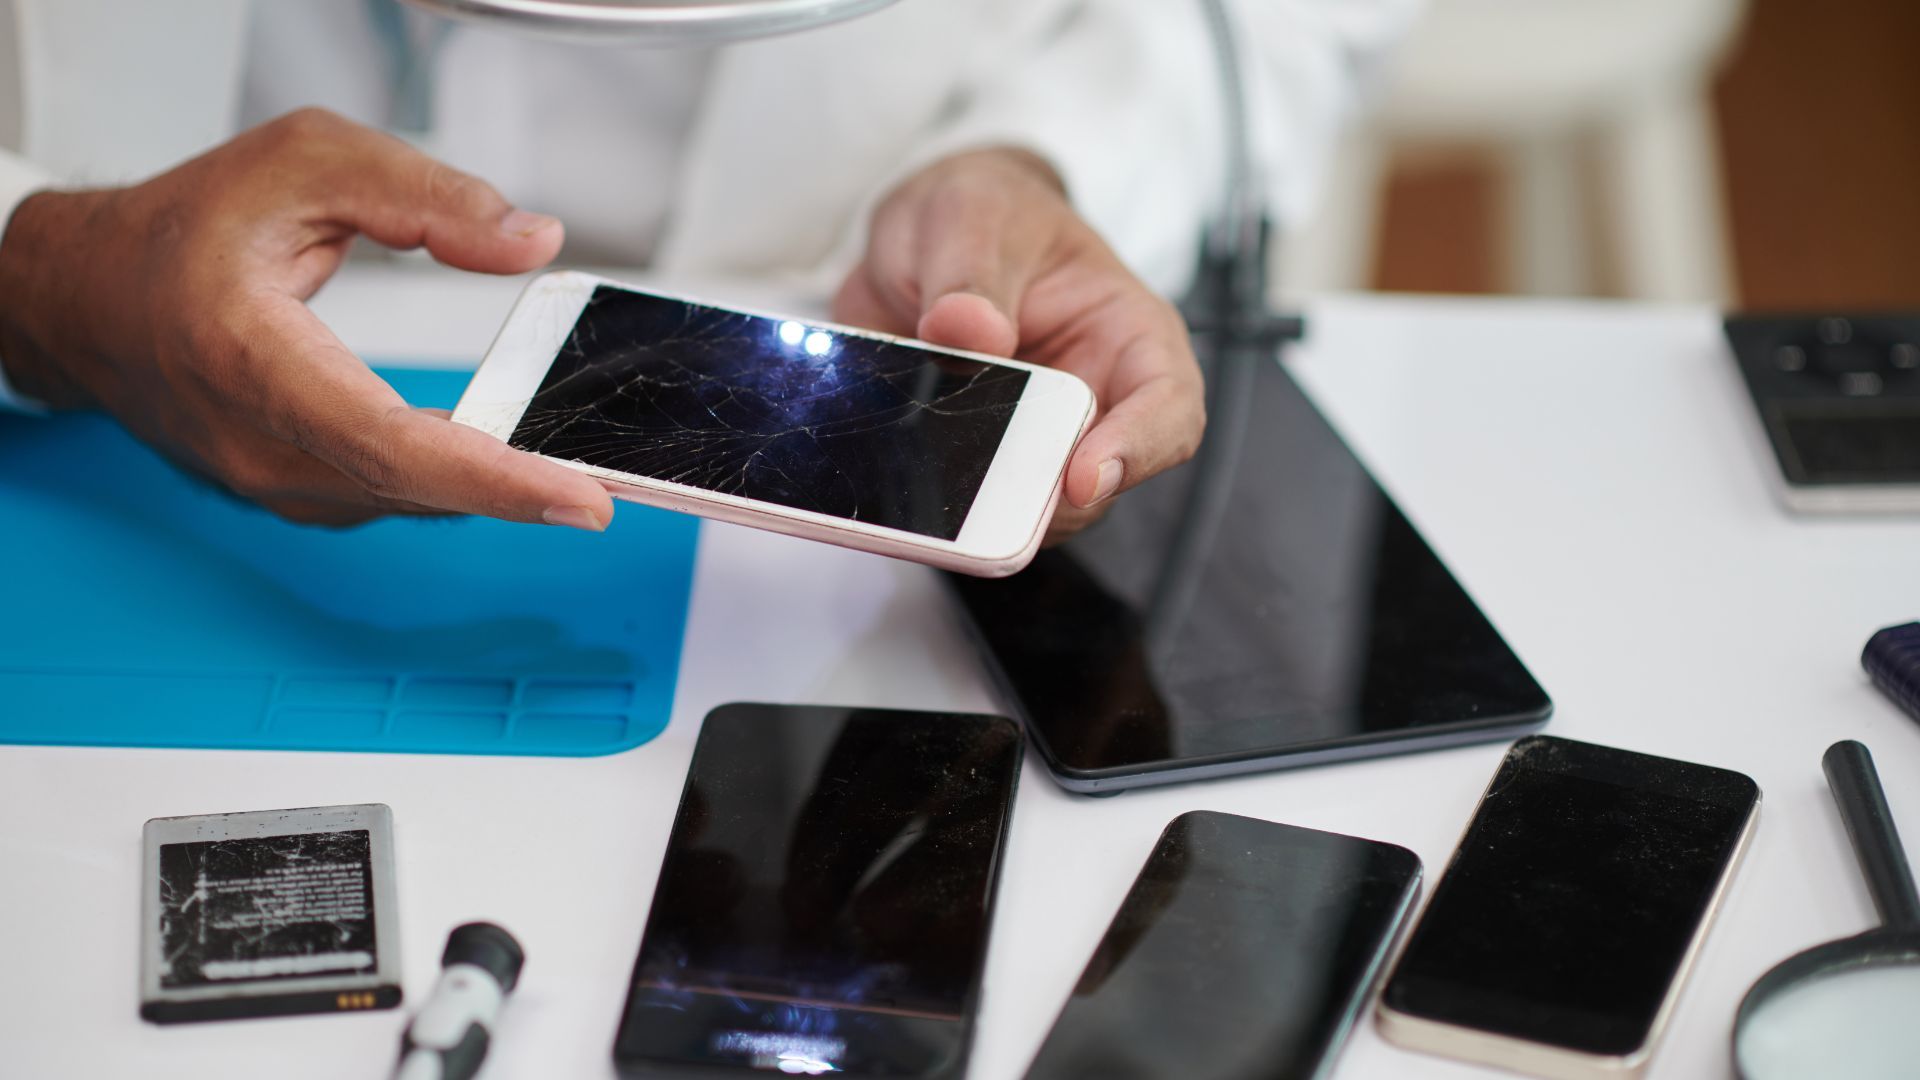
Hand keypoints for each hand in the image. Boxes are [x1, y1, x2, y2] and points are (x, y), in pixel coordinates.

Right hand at [0, 108, 614, 529]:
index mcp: (253, 360)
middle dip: (518, 489)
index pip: (391, 443)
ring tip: (560, 465)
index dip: (496, 479)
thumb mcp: (304, 164)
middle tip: (608, 481)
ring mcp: (269, 483)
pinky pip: (387, 499)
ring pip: (405, 502)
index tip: (581, 498)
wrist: (85, 298)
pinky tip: (492, 459)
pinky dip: (446, 482)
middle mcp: (258, 444)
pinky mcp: (288, 494)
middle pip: (414, 488)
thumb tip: (530, 241)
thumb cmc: (181, 232)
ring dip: (485, 487)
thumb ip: (425, 196)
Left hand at [833, 147, 1203, 542]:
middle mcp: (1092, 400)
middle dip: (1043, 501)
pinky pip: (959, 505)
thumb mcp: (971, 213)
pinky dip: (930, 503)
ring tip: (926, 482)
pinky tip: (894, 480)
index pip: (1169, 409)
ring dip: (977, 509)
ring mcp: (1033, 439)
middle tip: (985, 496)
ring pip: (1026, 512)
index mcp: (1127, 335)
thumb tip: (969, 330)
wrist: (920, 235)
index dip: (1137, 450)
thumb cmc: (979, 210)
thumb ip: (971, 270)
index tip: (1083, 475)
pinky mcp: (974, 461)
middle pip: (1095, 485)